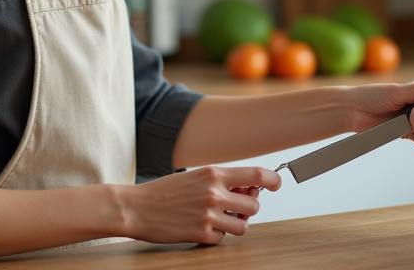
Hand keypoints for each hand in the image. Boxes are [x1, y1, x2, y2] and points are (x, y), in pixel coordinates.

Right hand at [122, 166, 280, 244]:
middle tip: (234, 206)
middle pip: (253, 204)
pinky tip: (200, 227)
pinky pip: (222, 238)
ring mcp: (209, 214)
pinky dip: (215, 235)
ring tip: (220, 219)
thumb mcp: (195, 177)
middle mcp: (214, 193)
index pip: (256, 173)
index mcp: (213, 173)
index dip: (272, 179)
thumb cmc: (164, 191)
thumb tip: (247, 187)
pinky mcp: (201, 233)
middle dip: (247, 207)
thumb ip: (220, 181)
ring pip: (243, 224)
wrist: (136, 208)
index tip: (277, 183)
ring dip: (235, 223)